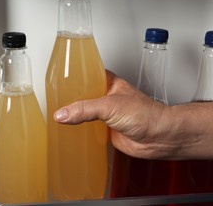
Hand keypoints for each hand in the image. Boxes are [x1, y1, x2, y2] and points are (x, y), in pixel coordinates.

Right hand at [54, 70, 170, 158]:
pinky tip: (69, 131)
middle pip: (83, 95)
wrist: (159, 138)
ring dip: (74, 115)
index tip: (57, 79)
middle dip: (70, 98)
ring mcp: (106, 114)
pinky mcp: (106, 130)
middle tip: (53, 100)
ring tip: (56, 116)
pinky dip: (79, 130)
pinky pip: (88, 128)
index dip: (73, 76)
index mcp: (109, 83)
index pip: (87, 74)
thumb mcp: (110, 106)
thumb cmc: (147, 114)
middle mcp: (106, 97)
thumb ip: (84, 109)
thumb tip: (62, 114)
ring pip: (85, 112)